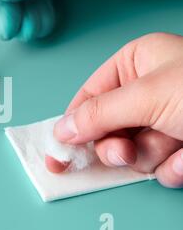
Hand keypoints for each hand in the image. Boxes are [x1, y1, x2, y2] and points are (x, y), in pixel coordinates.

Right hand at [47, 33, 182, 187]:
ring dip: (150, 157)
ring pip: (133, 151)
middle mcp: (149, 89)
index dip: (71, 125)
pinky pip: (161, 165)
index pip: (88, 97)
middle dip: (117, 146)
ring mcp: (167, 118)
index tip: (57, 153)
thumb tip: (63, 128)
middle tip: (123, 154)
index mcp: (136, 63)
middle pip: (108, 128)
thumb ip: (99, 113)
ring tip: (175, 147)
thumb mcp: (148, 95)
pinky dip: (175, 167)